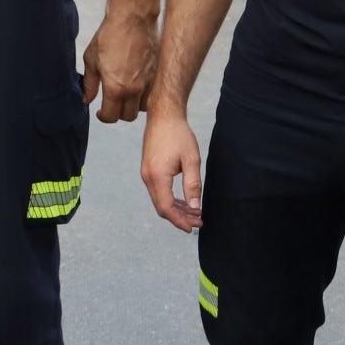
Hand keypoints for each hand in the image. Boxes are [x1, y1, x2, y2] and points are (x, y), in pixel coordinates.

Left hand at [82, 5, 158, 122]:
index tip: (100, 111)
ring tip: (126, 92)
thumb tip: (87, 100)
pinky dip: (146, 94)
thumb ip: (89, 84)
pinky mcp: (159, 74)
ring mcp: (150, 83)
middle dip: (118, 113)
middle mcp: (135, 90)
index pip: (111, 117)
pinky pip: (153, 94)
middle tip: (112, 102)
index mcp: (116, 88)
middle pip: (128, 116)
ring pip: (143, 108)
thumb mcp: (91, 60)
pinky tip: (138, 83)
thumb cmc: (109, 36)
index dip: (103, 116)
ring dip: (134, 104)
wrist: (133, 18)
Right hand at [140, 111, 204, 231]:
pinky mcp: (148, 170)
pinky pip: (158, 191)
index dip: (179, 221)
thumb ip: (192, 185)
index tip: (193, 228)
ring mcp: (146, 174)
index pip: (166, 207)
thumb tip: (194, 206)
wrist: (163, 116)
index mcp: (157, 176)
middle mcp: (148, 177)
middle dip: (179, 217)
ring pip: (159, 200)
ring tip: (194, 212)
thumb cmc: (178, 134)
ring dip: (176, 209)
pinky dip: (170, 199)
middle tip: (198, 221)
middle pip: (161, 207)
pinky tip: (183, 201)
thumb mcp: (191, 159)